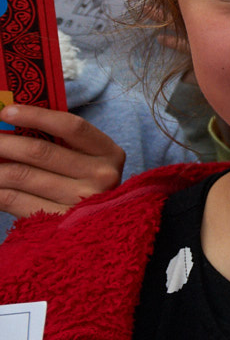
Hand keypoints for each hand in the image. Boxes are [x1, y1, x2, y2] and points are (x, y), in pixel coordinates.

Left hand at [0, 104, 125, 217]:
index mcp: (109, 153)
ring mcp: (80, 201)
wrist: (97, 227)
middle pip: (39, 151)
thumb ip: (60, 141)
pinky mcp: (57, 221)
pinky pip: (12, 199)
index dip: (36, 116)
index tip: (6, 112)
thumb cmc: (84, 183)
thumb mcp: (86, 159)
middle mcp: (101, 176)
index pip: (72, 126)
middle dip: (3, 142)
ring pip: (20, 175)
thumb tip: (11, 122)